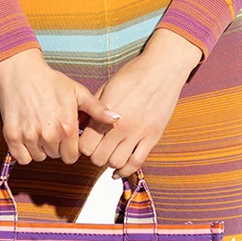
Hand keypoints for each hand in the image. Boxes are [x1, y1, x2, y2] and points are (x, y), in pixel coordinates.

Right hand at [0, 48, 120, 163]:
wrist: (21, 72)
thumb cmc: (50, 81)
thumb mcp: (78, 92)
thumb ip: (97, 109)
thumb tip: (117, 119)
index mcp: (67, 127)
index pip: (72, 156)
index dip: (70, 148)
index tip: (66, 136)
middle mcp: (49, 135)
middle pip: (56, 156)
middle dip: (56, 146)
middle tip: (52, 128)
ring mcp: (29, 136)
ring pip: (39, 157)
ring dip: (40, 148)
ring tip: (40, 128)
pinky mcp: (12, 136)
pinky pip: (22, 158)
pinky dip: (24, 151)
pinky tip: (28, 135)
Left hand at [77, 28, 203, 178]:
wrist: (162, 69)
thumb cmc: (133, 75)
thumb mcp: (106, 88)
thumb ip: (92, 110)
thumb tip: (79, 125)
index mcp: (106, 114)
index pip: (85, 146)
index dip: (83, 146)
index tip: (86, 142)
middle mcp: (121, 127)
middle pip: (98, 158)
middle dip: (95, 156)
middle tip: (97, 149)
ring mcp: (138, 134)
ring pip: (116, 163)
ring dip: (109, 162)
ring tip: (109, 154)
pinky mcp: (153, 137)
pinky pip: (137, 162)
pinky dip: (126, 170)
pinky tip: (119, 170)